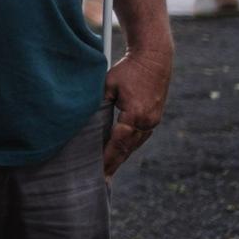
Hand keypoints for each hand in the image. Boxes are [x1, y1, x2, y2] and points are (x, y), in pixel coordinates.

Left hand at [103, 48, 171, 177]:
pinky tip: (120, 153)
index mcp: (135, 116)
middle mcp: (147, 122)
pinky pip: (140, 137)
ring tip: (108, 170)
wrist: (154, 58)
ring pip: (134, 145)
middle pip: (127, 149)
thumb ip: (98, 104)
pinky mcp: (154, 118)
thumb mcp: (108, 84)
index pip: (117, 144)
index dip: (106, 159)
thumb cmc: (128, 69)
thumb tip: (84, 121)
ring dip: (121, 157)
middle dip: (113, 164)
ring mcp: (153, 121)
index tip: (97, 172)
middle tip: (101, 181)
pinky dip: (129, 146)